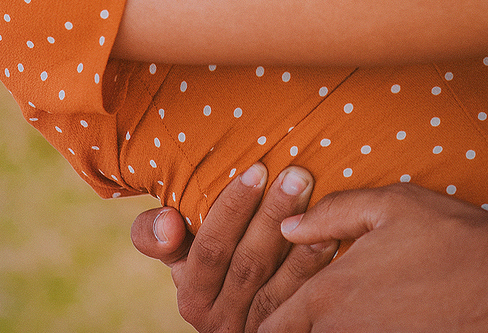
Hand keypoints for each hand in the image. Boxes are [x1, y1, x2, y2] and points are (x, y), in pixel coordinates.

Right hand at [129, 163, 337, 331]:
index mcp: (192, 296)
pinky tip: (333, 237)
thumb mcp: (178, 254)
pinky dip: (317, 269)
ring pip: (278, 287)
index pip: (210, 249)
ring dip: (301, 242)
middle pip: (248, 265)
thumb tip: (168, 222)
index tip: (257, 170)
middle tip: (297, 174)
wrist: (241, 313)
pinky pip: (303, 305)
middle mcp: (220, 323)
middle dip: (273, 216)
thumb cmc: (210, 263)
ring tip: (318, 200)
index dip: (232, 209)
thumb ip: (154, 235)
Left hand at [262, 183, 487, 332]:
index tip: (268, 320)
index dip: (265, 325)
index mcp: (331, 293)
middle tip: (297, 320)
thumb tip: (288, 227)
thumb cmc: (451, 235)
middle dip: (294, 332)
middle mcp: (345, 332)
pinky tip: (376, 326)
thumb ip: (330, 215)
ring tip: (342, 319)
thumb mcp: (389, 205)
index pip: (272, 328)